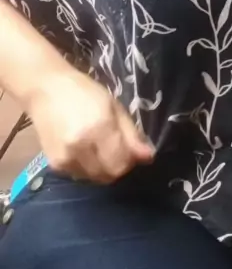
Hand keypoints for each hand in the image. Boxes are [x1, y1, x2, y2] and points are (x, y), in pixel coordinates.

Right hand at [26, 68, 155, 183]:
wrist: (45, 90)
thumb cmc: (84, 92)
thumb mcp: (114, 106)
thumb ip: (132, 134)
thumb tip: (149, 157)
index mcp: (99, 128)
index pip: (122, 164)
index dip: (130, 160)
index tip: (131, 149)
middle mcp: (81, 148)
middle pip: (110, 175)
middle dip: (118, 165)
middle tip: (116, 147)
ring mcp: (66, 159)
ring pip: (96, 178)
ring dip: (103, 168)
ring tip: (99, 146)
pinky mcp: (56, 165)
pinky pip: (81, 175)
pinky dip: (88, 167)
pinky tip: (85, 148)